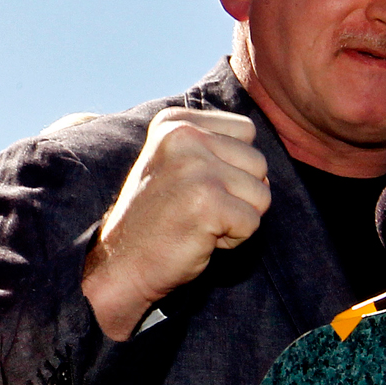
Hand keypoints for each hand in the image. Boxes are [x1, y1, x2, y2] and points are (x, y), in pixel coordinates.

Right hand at [81, 107, 269, 339]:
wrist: (122, 263)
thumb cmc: (157, 217)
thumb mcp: (176, 161)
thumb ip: (212, 145)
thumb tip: (263, 162)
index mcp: (175, 121)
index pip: (246, 131)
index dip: (233, 165)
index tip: (195, 184)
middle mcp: (183, 136)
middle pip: (258, 162)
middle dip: (239, 194)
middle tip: (197, 208)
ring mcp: (194, 168)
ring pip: (262, 194)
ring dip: (238, 217)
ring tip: (198, 222)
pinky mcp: (207, 203)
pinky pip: (253, 222)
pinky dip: (233, 239)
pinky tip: (200, 238)